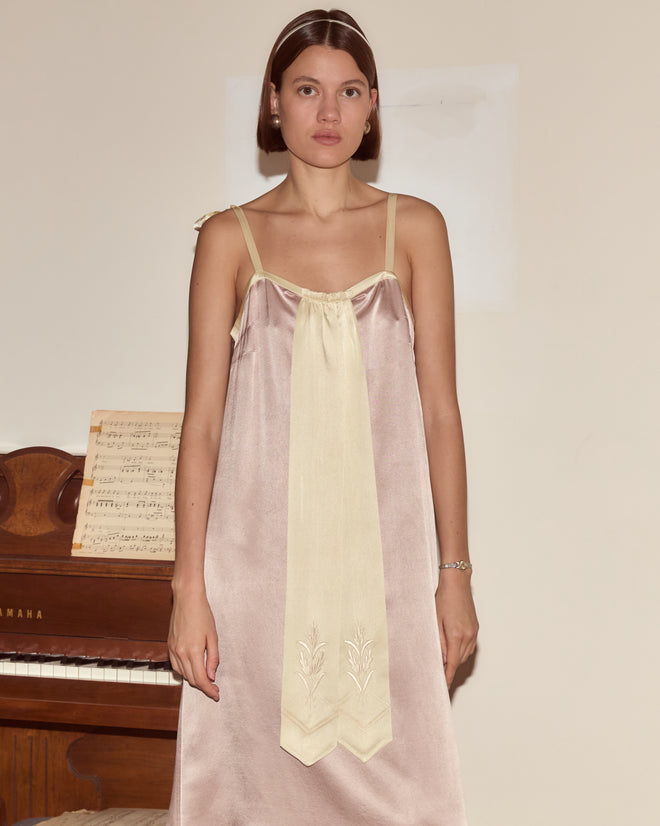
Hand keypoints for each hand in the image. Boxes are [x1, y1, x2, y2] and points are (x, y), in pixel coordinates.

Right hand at [168, 586, 219, 700]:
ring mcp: (173, 650)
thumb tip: (211, 676)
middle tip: (214, 687)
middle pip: (191, 679)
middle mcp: (180, 653)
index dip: (209, 690)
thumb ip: (213, 658)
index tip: (216, 694)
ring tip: (205, 678)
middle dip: (203, 686)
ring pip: (182, 674)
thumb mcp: (213, 636)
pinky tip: (192, 669)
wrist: (187, 598)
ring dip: (193, 679)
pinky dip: (184, 671)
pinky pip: (175, 666)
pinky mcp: (169, 646)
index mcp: (193, 651)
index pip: (200, 679)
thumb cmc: (202, 614)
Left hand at [435, 572, 478, 687]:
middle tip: (438, 672)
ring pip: (465, 655)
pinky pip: (469, 647)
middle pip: (458, 661)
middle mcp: (468, 636)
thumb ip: (439, 642)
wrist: (457, 584)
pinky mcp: (475, 628)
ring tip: (444, 660)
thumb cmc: (443, 598)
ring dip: (455, 660)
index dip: (448, 676)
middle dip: (449, 668)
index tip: (445, 686)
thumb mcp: (435, 621)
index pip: (452, 663)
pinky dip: (461, 651)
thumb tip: (441, 659)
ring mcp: (473, 632)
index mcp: (456, 635)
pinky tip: (453, 648)